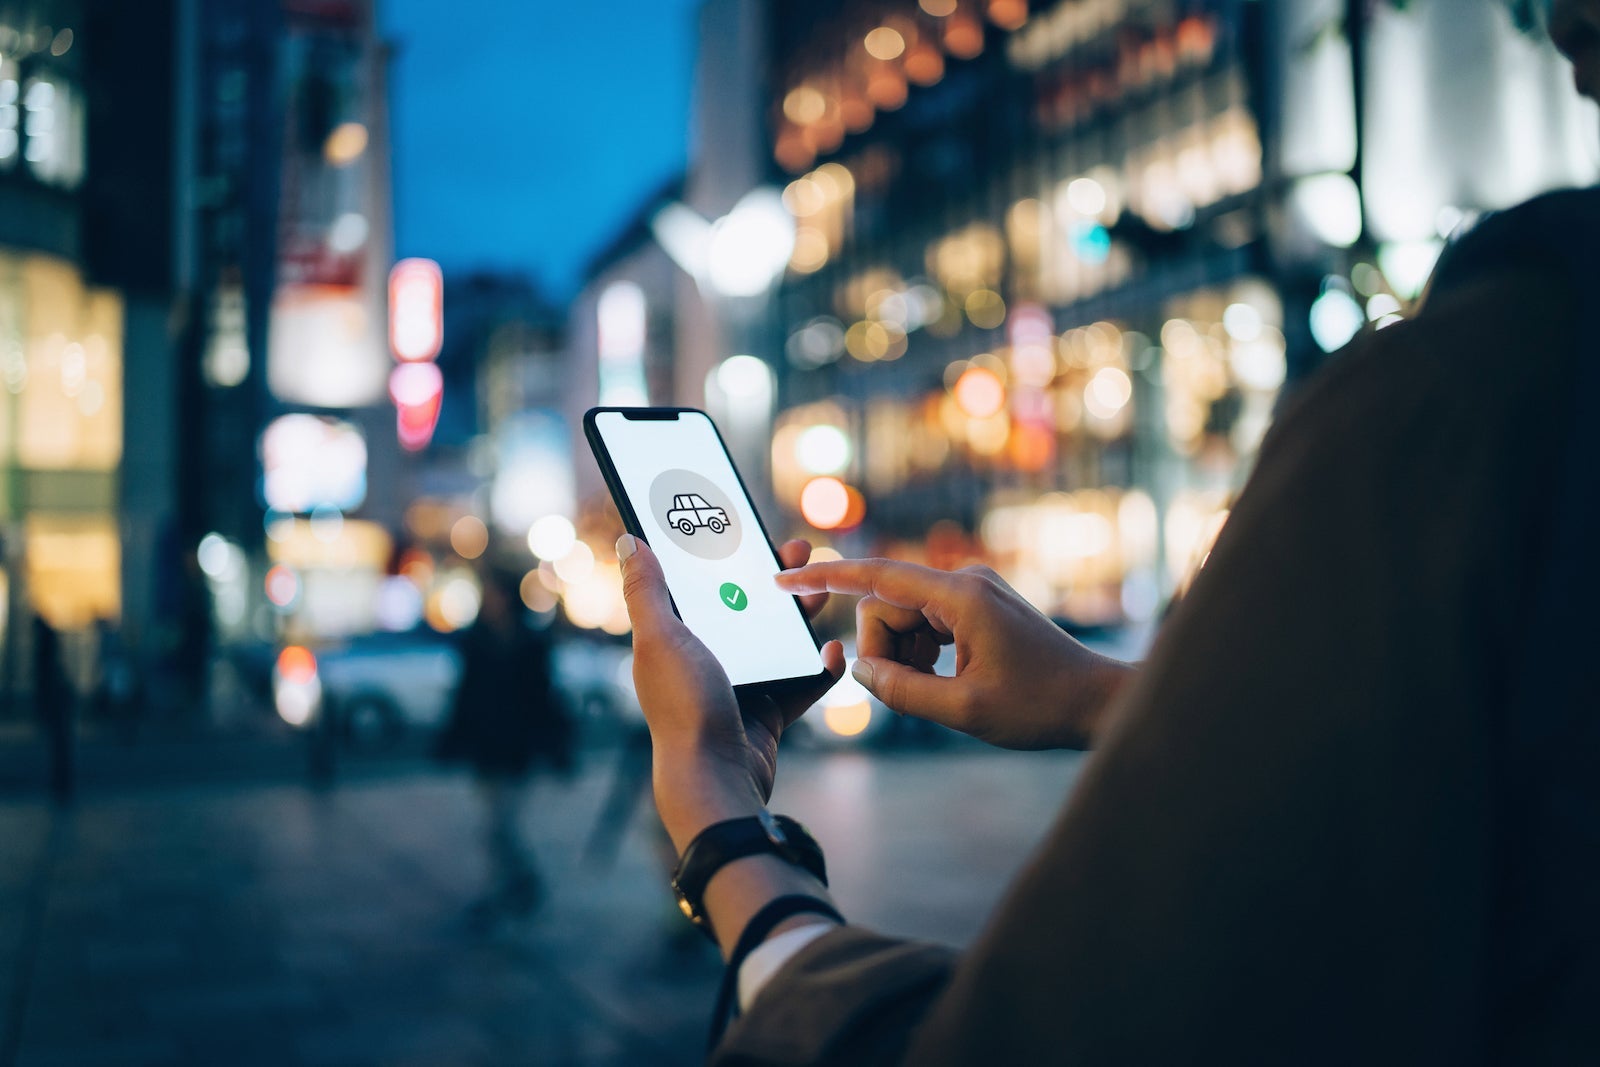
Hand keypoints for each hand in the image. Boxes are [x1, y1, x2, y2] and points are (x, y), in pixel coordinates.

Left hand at [618, 535, 844, 851]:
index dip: (720, 554)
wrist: (717, 779)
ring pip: (776, 640)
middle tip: (798, 551)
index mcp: (673, 640)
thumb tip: (627, 541)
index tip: (745, 526)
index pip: (698, 585)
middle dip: (771, 579)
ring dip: (800, 615)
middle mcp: (704, 660)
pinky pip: (800, 682)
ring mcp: (738, 686)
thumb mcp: (661, 639)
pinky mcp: (767, 713)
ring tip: (822, 593)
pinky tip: (833, 650)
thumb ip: (646, 591)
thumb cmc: (684, 708)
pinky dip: (819, 668)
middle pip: (743, 607)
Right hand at [776, 558, 1132, 749]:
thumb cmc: (1040, 707)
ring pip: (904, 618)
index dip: (825, 578)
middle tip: (910, 692)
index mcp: (960, 597)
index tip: (784, 578)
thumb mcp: (964, 711)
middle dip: (882, 648)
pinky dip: (921, 653)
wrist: (1096, 701)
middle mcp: (964, 582)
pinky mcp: (978, 608)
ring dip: (903, 656)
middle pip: (886, 604)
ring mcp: (972, 593)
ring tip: (938, 691)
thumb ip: (902, 691)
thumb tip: (860, 671)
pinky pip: (926, 624)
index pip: (877, 576)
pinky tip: (946, 681)